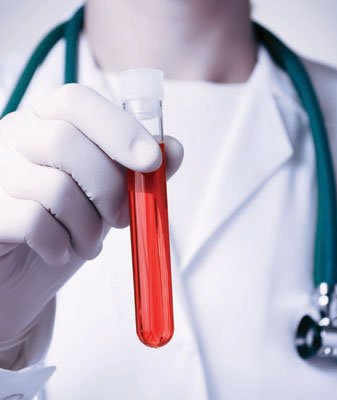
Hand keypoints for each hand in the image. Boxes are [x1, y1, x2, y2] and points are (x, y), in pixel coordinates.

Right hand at [0, 83, 183, 342]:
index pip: (76, 101)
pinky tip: (61, 252)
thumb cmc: (68, 223)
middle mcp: (14, 138)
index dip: (118, 128)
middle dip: (109, 188)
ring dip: (89, 227)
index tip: (151, 161)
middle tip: (122, 219)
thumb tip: (174, 149)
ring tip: (91, 244)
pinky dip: (60, 245)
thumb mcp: (107, 193)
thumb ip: (138, 170)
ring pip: (55, 188)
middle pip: (65, 141)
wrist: (22, 269)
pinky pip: (33, 223)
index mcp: (46, 122)